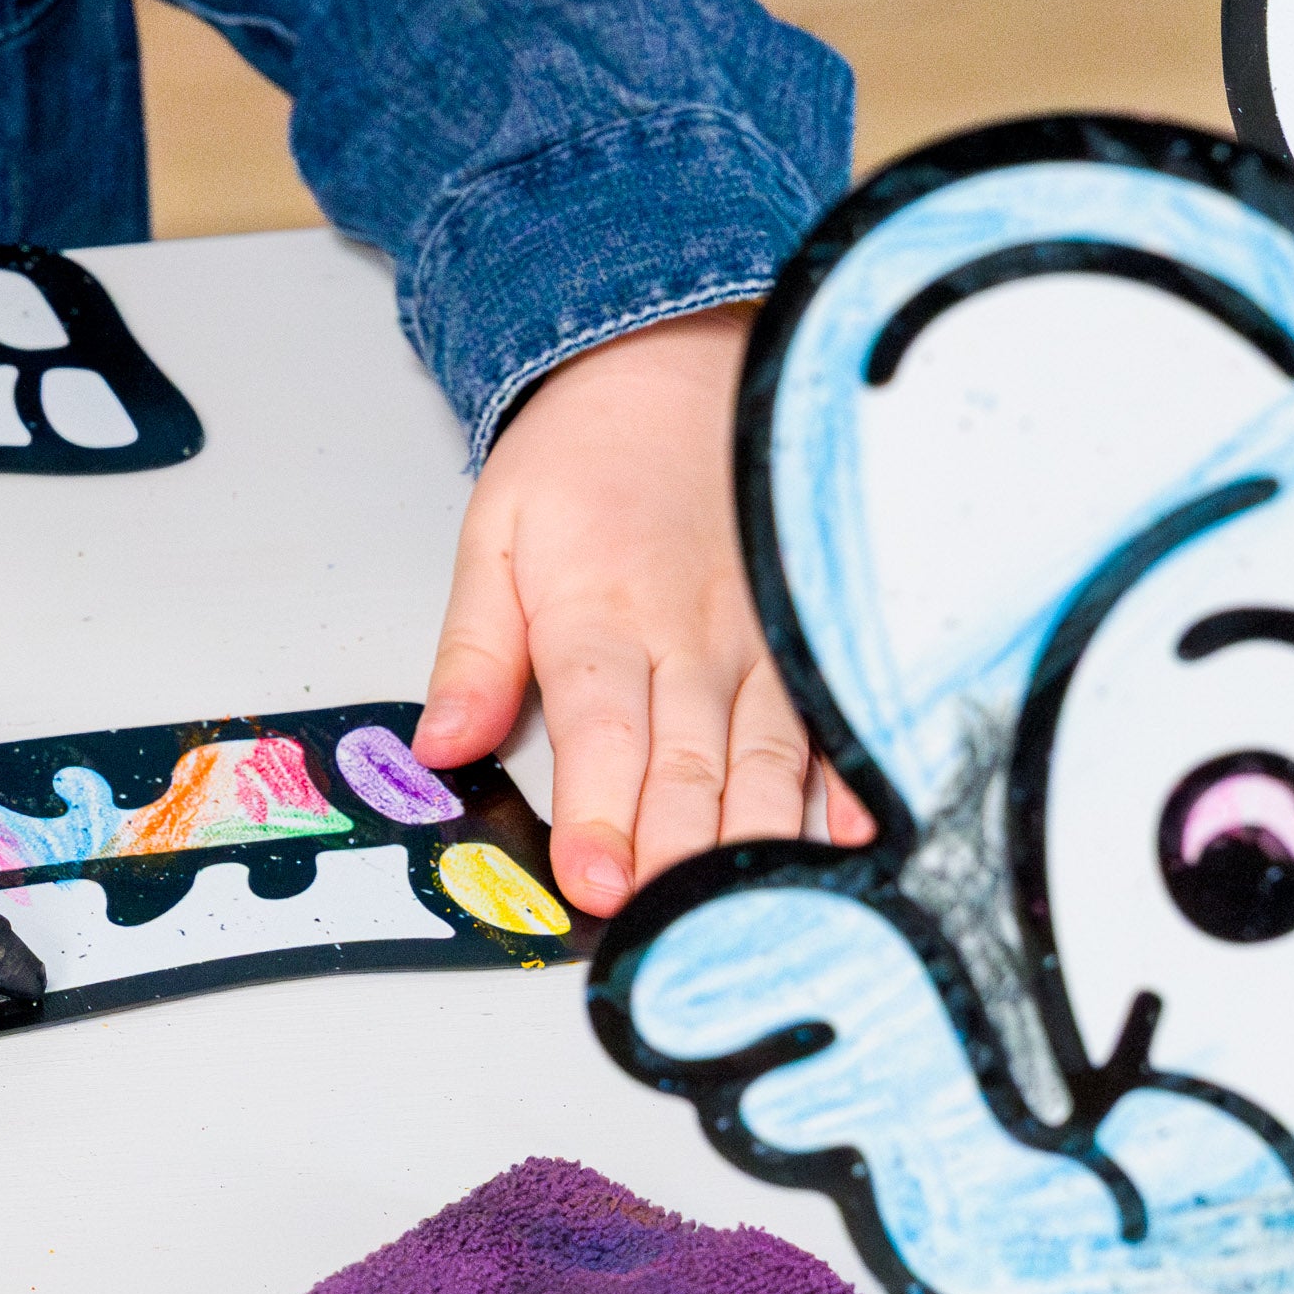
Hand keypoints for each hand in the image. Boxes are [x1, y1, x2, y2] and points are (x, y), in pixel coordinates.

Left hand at [413, 305, 873, 921]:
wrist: (673, 367)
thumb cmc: (582, 461)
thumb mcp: (493, 535)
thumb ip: (472, 651)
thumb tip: (437, 747)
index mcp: (599, 612)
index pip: (600, 732)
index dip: (602, 814)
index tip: (594, 883)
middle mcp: (691, 636)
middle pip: (689, 764)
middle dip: (675, 854)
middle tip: (666, 925)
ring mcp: (761, 641)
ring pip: (766, 759)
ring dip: (754, 840)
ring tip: (748, 914)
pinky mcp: (805, 639)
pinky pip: (831, 722)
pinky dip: (847, 782)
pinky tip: (856, 837)